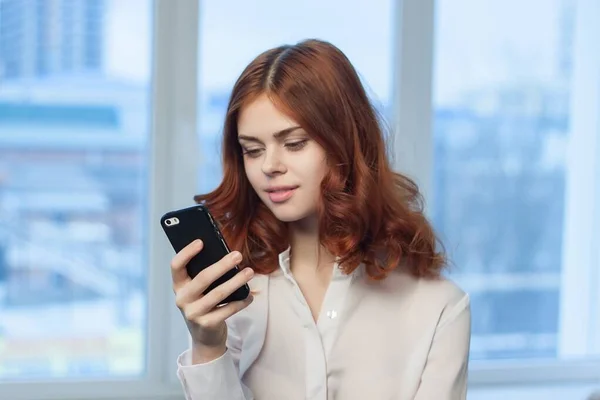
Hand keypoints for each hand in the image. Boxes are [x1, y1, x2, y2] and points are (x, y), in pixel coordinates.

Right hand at [171, 239, 253, 361]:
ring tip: (249, 272)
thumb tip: (226, 255)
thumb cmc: (204, 304)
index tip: (201, 241)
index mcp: (179, 286)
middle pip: (203, 278)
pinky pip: (228, 310)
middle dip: (222, 265)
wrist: (204, 337)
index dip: (186, 253)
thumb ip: (206, 274)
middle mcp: (182, 299)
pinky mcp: (207, 324)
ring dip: (236, 281)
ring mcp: (193, 313)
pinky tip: (250, 295)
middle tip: (238, 255)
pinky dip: (241, 301)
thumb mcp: (199, 290)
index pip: (176, 266)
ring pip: (218, 293)